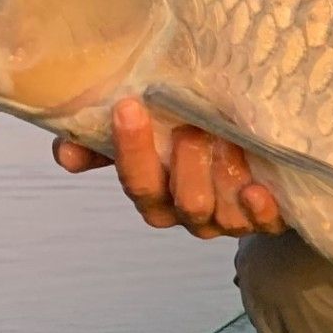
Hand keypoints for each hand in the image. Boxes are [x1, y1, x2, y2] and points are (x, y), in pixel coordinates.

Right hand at [53, 98, 284, 238]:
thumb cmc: (193, 135)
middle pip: (184, 203)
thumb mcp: (150, 127)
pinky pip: (263, 225)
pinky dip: (259, 210)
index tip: (129, 107)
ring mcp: (229, 219)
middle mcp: (190, 212)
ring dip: (225, 179)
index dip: (132, 150)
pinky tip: (256, 190)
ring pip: (222, 215)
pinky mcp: (268, 220)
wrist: (260, 148)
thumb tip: (64, 151)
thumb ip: (104, 139)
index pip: (138, 183)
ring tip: (229, 142)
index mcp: (157, 193)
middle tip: (193, 130)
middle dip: (187, 168)